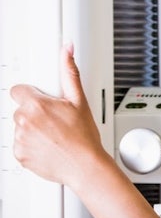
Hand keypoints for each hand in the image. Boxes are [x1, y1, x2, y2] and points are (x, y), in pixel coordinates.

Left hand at [10, 44, 104, 186]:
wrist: (85, 167)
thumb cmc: (84, 137)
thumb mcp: (80, 101)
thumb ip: (69, 73)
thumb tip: (66, 51)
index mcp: (36, 105)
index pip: (18, 91)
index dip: (31, 96)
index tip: (41, 103)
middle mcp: (24, 121)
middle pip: (20, 110)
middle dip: (34, 114)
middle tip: (54, 122)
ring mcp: (20, 139)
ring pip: (20, 128)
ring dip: (32, 130)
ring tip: (53, 136)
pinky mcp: (20, 154)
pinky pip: (20, 146)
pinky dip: (31, 147)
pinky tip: (47, 147)